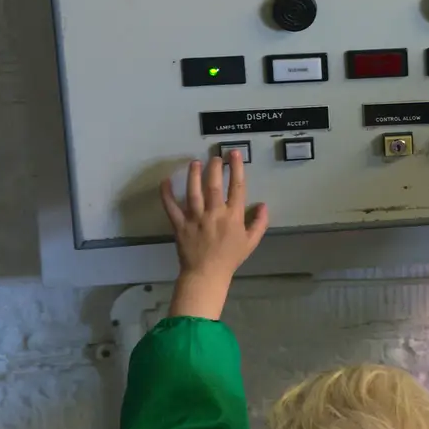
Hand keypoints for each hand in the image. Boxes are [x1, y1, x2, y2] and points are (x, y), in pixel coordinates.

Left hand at [159, 155, 269, 318]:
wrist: (206, 274)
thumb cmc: (230, 258)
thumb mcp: (251, 242)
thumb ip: (259, 223)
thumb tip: (263, 204)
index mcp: (232, 217)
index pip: (237, 187)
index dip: (236, 168)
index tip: (234, 154)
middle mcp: (214, 214)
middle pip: (214, 185)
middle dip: (215, 167)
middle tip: (215, 157)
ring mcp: (195, 218)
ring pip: (193, 192)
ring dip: (194, 175)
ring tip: (195, 162)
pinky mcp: (180, 225)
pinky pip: (171, 207)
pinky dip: (167, 194)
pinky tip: (165, 181)